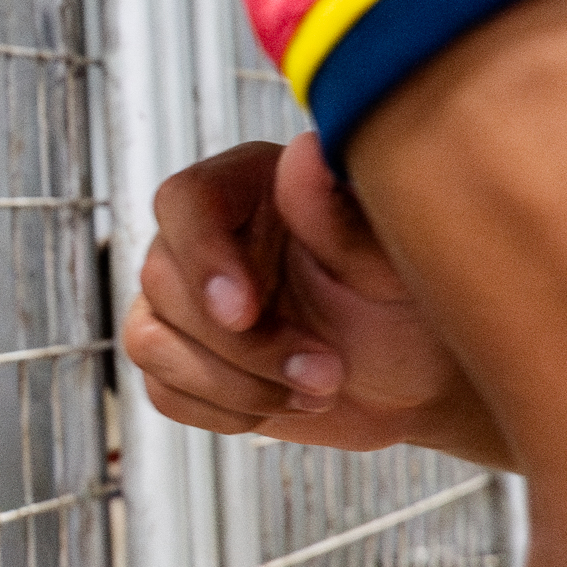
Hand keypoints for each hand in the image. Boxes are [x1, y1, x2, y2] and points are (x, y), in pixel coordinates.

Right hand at [124, 136, 510, 464]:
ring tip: (317, 390)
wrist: (416, 379)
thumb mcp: (388, 265)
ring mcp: (186, 301)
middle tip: (327, 370)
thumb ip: (337, 217)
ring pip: (151, 343)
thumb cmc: (409, 305)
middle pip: (163, 281)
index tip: (245, 310)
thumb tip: (303, 155)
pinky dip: (225, 411)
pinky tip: (284, 402)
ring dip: (236, 384)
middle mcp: (207, 238)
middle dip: (245, 345)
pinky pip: (163, 392)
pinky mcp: (183, 359)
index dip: (202, 256)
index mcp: (251, 188)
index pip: (184, 200)